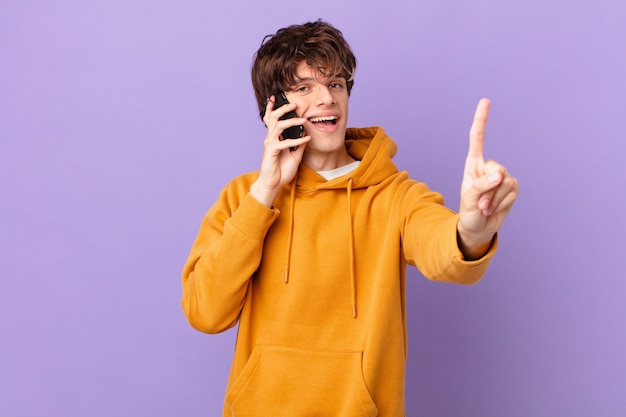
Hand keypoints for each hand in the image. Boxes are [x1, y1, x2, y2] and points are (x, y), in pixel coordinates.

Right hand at [250, 96, 311, 206]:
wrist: (274, 184)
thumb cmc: (282, 170)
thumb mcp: (295, 155)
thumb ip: (299, 144)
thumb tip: (306, 134)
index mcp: (274, 137)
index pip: (271, 119)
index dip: (272, 107)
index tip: (275, 97)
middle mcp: (270, 138)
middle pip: (274, 117)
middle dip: (283, 109)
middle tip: (295, 104)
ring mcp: (270, 144)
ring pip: (278, 126)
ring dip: (292, 121)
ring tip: (303, 120)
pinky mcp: (271, 151)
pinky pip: (284, 143)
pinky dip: (296, 140)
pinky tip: (306, 138)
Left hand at [457, 99, 518, 258]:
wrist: (478, 228)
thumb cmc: (469, 211)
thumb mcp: (470, 198)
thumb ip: (482, 185)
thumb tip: (500, 175)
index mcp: (473, 164)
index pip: (478, 138)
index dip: (481, 120)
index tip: (485, 101)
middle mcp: (488, 167)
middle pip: (498, 169)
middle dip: (489, 189)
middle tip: (480, 204)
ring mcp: (502, 176)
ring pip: (505, 183)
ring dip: (494, 200)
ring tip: (485, 208)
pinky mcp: (512, 187)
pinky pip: (512, 192)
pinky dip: (503, 203)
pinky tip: (494, 208)